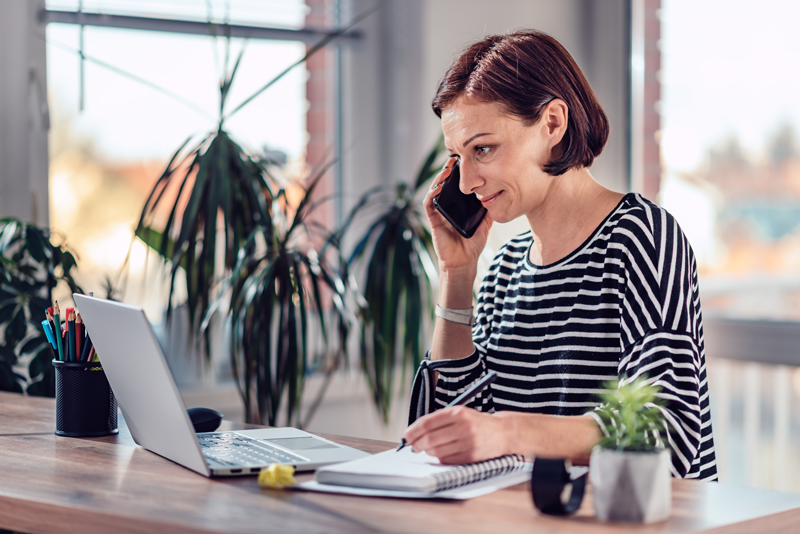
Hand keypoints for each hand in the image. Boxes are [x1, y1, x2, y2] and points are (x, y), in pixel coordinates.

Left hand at [402, 406, 509, 464]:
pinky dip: (439, 458)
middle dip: (417, 444)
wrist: (503, 433)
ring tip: (426, 449)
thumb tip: (415, 433)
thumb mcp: (460, 413)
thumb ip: (439, 420)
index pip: (428, 422)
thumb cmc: (476, 423)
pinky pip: (448, 460)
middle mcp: (464, 427)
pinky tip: (440, 453)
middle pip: (431, 439)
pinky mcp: (472, 456)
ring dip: (427, 452)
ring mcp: (469, 443)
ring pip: (438, 451)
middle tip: (413, 446)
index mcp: (459, 413)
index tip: (406, 436)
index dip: (413, 430)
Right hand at [423, 157, 492, 273]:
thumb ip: (488, 210)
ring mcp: (439, 213)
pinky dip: (431, 195)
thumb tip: (499, 194)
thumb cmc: (472, 244)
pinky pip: (429, 205)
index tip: (464, 161)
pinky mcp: (433, 221)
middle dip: (447, 171)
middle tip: (454, 158)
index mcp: (458, 207)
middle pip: (444, 184)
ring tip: (447, 169)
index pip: (455, 186)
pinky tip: (438, 187)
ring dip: (439, 179)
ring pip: (435, 191)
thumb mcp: (485, 223)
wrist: (464, 262)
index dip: (458, 173)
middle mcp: (447, 207)